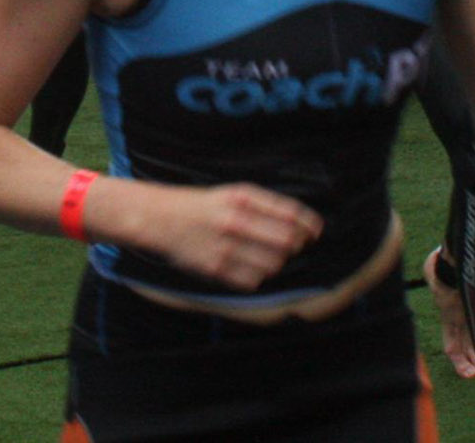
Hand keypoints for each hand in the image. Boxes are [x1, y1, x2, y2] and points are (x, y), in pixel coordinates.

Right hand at [122, 181, 322, 290]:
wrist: (159, 218)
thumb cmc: (200, 205)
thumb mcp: (232, 194)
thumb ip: (263, 207)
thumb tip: (299, 225)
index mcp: (242, 198)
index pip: (290, 214)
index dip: (308, 225)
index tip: (316, 231)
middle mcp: (236, 221)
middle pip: (287, 241)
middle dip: (296, 245)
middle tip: (294, 245)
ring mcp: (226, 246)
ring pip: (273, 264)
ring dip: (277, 262)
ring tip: (269, 256)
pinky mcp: (216, 268)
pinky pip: (253, 280)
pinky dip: (258, 276)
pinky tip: (250, 266)